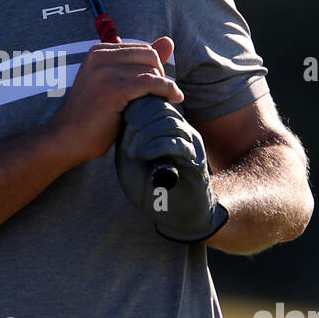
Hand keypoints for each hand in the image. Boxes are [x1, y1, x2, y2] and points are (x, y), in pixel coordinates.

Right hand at [46, 36, 181, 167]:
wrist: (69, 138)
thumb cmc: (94, 115)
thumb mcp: (115, 82)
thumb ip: (141, 62)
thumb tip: (169, 41)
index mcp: (98, 52)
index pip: (142, 49)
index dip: (153, 68)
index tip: (155, 87)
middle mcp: (99, 57)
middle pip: (149, 56)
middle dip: (160, 75)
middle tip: (159, 96)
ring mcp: (104, 73)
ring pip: (150, 71)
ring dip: (162, 87)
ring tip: (161, 102)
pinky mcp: (112, 90)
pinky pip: (150, 83)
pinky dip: (166, 89)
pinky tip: (173, 99)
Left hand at [115, 94, 228, 242]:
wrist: (174, 214)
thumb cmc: (149, 188)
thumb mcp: (129, 161)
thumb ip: (127, 139)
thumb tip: (123, 116)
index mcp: (166, 128)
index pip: (155, 103)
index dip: (137, 109)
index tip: (122, 125)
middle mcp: (181, 131)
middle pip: (163, 109)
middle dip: (141, 122)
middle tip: (127, 143)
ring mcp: (190, 144)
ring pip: (170, 123)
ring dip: (147, 135)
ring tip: (133, 153)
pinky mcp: (195, 159)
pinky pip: (177, 143)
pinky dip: (157, 146)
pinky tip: (144, 155)